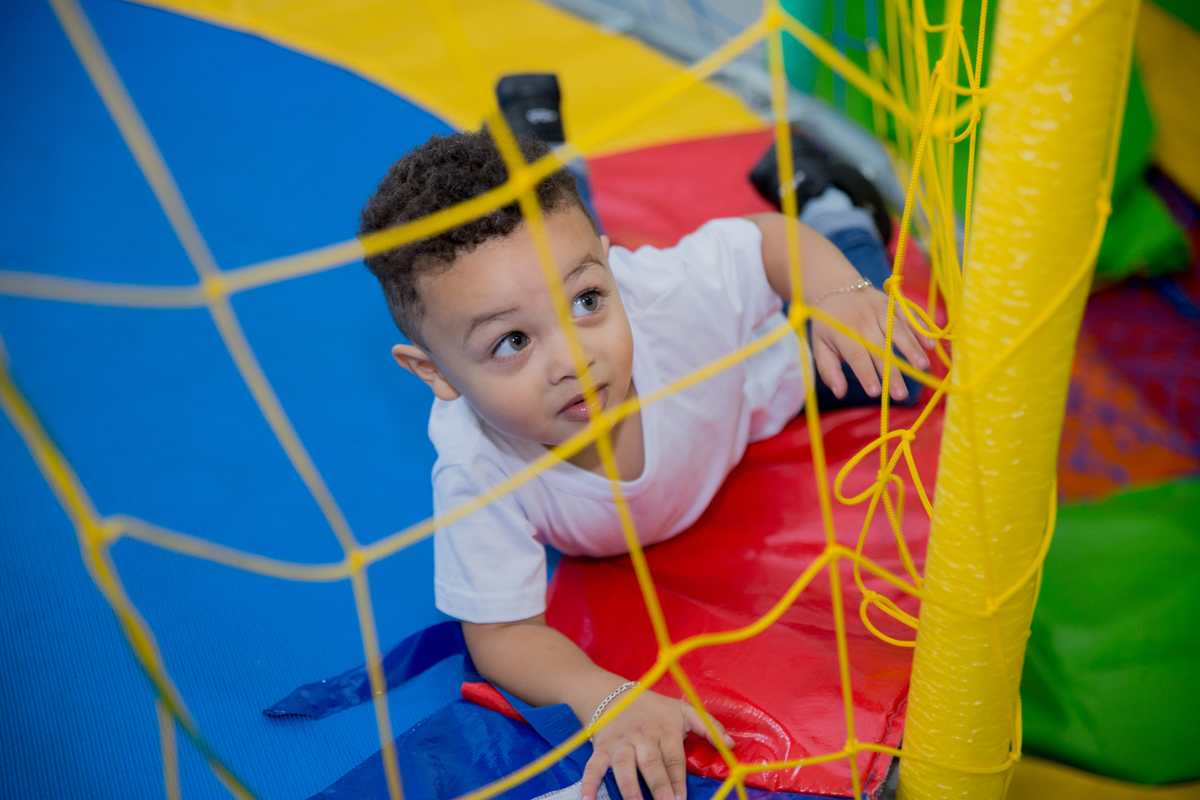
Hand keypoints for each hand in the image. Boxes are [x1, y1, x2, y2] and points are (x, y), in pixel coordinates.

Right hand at [581, 689, 733, 799]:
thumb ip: (708, 727)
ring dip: (629, 788)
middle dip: (659, 786)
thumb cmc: (653, 707)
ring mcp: (620, 743)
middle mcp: (642, 738)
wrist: (612, 693)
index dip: (679, 779)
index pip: (674, 759)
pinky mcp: (601, 747)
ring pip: (624, 766)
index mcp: (665, 730)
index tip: (682, 799)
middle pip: (651, 764)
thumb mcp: (683, 710)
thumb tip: (731, 744)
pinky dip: (589, 783)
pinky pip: (593, 766)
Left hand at [811, 287, 933, 401]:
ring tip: (922, 367)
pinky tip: (931, 345)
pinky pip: (909, 316)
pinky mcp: (893, 303)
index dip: (866, 374)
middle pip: (880, 348)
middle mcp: (864, 321)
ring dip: (912, 349)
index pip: (857, 356)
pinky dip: (921, 329)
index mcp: (844, 332)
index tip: (875, 393)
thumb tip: (839, 394)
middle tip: (901, 394)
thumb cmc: (828, 324)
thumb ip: (828, 370)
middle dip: (891, 372)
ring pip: (898, 330)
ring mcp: (880, 310)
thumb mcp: (820, 345)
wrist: (835, 287)